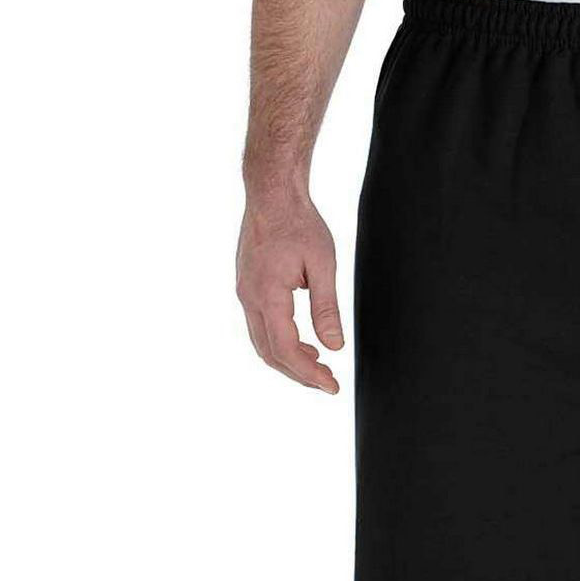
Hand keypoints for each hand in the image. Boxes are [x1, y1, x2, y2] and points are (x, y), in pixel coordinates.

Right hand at [236, 189, 342, 392]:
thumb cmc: (299, 223)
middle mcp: (249, 298)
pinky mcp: (248, 287)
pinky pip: (260, 326)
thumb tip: (334, 346)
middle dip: (299, 374)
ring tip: (319, 366)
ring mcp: (245, 293)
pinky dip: (280, 343)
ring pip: (262, 343)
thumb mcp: (322, 266)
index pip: (286, 350)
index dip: (309, 375)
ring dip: (289, 360)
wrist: (271, 193)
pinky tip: (303, 343)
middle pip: (270, 354)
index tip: (332, 387)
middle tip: (328, 383)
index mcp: (267, 295)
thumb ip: (327, 309)